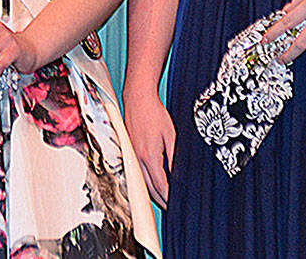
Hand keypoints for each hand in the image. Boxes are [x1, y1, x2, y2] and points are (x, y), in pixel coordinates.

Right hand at [123, 87, 174, 206]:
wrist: (137, 98)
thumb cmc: (154, 113)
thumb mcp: (170, 135)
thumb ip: (173, 158)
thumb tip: (177, 176)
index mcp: (149, 156)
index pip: (160, 186)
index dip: (169, 198)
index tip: (176, 204)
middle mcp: (137, 159)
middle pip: (149, 189)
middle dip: (161, 201)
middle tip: (171, 207)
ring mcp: (130, 156)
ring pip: (141, 183)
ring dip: (152, 194)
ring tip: (163, 200)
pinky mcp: (128, 152)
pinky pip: (137, 173)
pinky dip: (144, 183)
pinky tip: (151, 184)